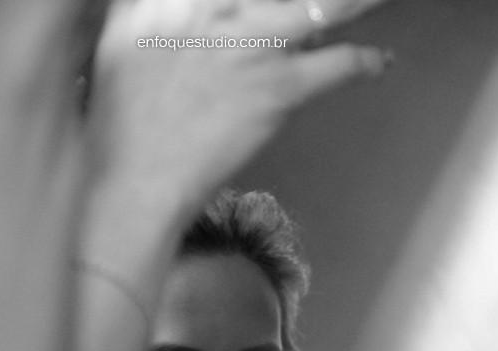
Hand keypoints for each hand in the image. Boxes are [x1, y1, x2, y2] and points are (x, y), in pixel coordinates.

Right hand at [87, 0, 391, 212]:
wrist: (131, 184)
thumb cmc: (121, 133)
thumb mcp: (119, 52)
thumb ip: (150, 17)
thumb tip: (186, 16)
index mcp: (163, 0)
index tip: (259, 4)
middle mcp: (207, 9)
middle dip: (309, 0)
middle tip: (319, 7)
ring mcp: (247, 44)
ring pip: (321, 6)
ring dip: (355, 3)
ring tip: (372, 2)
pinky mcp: (276, 87)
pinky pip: (337, 64)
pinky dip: (365, 61)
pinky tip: (379, 61)